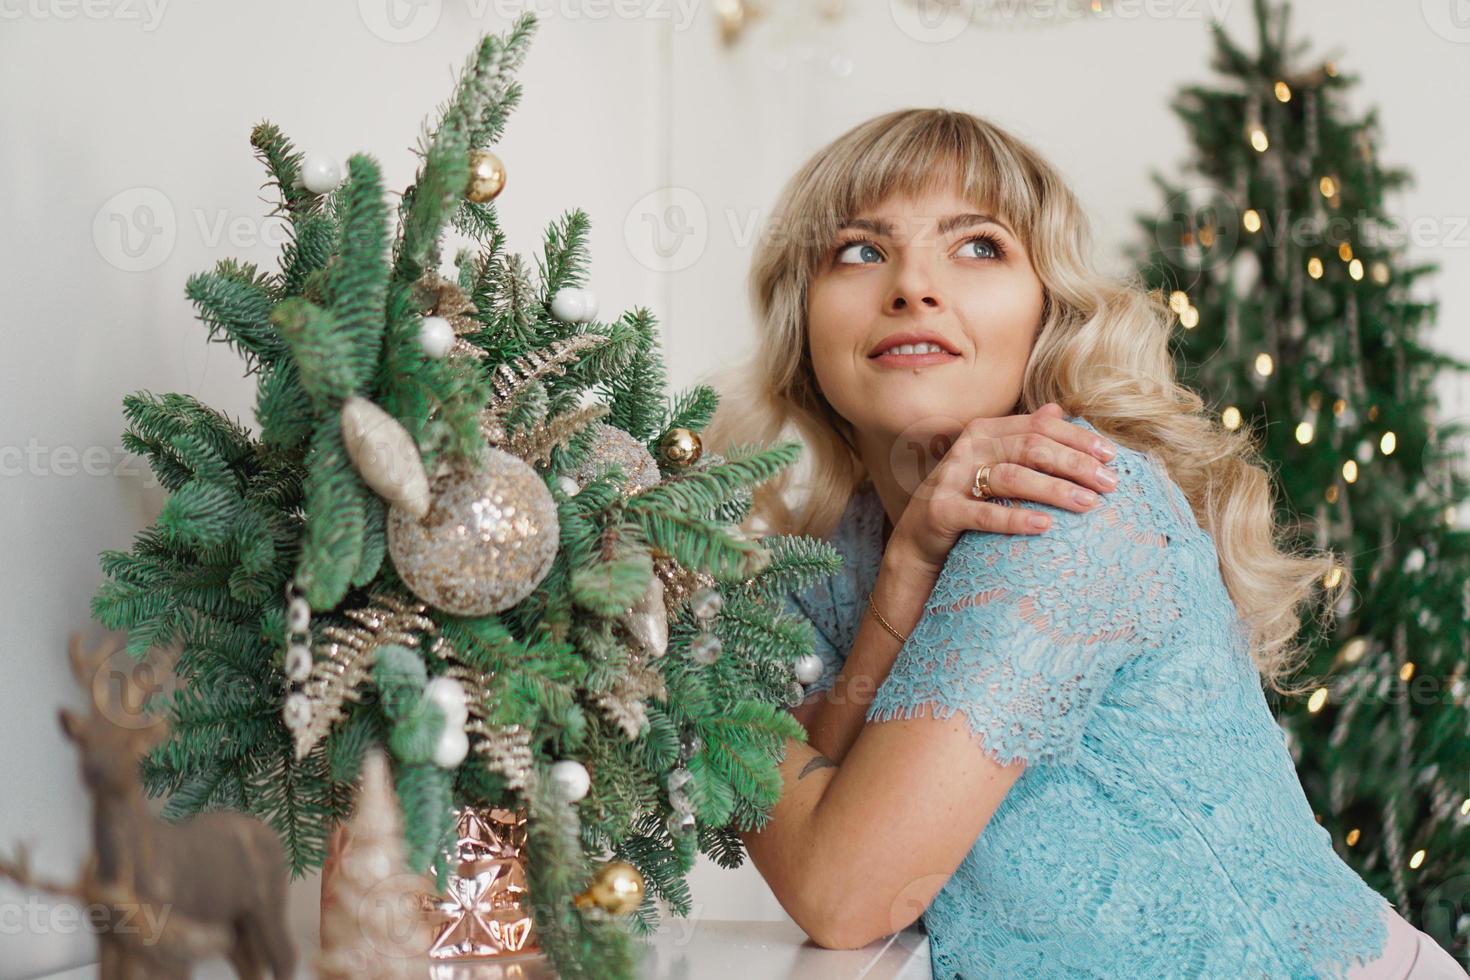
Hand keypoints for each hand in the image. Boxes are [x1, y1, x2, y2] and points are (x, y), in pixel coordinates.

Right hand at [884, 403, 1119, 577]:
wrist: (919, 539)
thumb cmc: (966, 499)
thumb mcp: (994, 464)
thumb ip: (1023, 437)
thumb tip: (1058, 409)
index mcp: (985, 431)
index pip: (1039, 427)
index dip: (1077, 439)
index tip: (1111, 456)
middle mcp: (968, 448)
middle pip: (1030, 447)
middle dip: (1075, 464)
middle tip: (1109, 483)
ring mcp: (952, 478)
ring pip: (1012, 476)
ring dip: (1055, 489)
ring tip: (1088, 504)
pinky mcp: (942, 511)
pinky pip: (984, 513)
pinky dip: (1016, 518)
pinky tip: (1046, 525)